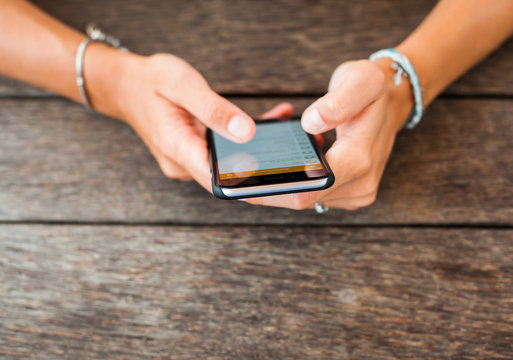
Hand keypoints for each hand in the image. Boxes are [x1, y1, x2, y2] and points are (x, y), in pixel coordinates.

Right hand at [92, 51, 290, 189]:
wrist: (125, 85)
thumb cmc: (150, 81)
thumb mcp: (182, 84)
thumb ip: (215, 109)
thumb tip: (247, 132)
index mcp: (178, 148)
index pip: (220, 180)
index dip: (253, 186)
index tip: (284, 182)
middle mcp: (183, 163)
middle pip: (230, 180)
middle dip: (267, 174)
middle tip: (302, 165)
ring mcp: (189, 161)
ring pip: (231, 168)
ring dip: (261, 157)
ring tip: (292, 139)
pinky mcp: (195, 154)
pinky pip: (226, 156)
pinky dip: (248, 144)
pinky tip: (271, 123)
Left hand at [247, 59, 412, 209]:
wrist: (393, 101)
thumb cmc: (373, 89)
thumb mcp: (360, 81)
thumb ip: (337, 102)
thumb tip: (310, 123)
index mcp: (358, 160)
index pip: (306, 191)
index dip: (270, 190)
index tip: (239, 181)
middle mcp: (360, 184)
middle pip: (301, 200)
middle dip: (269, 186)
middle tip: (238, 168)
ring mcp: (356, 192)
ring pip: (305, 199)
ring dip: (282, 182)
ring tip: (267, 154)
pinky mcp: (350, 194)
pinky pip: (314, 194)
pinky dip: (297, 180)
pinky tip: (288, 159)